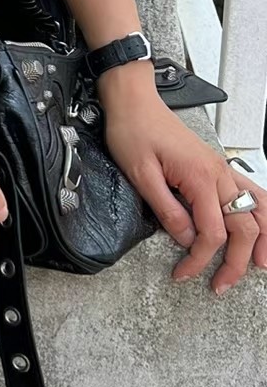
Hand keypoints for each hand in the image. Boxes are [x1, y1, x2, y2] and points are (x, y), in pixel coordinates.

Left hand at [100, 67, 266, 293]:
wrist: (135, 101)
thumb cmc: (133, 132)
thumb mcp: (141, 175)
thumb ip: (167, 210)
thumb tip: (186, 239)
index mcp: (200, 178)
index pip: (212, 232)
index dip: (200, 259)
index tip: (182, 274)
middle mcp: (220, 173)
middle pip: (244, 227)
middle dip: (236, 261)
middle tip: (220, 285)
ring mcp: (223, 169)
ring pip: (258, 209)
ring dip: (263, 239)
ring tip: (262, 265)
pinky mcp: (219, 167)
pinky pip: (252, 192)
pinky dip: (262, 213)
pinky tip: (262, 228)